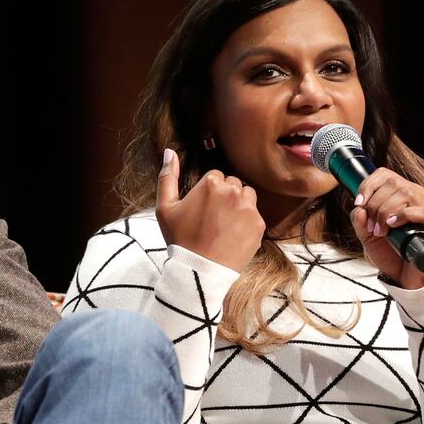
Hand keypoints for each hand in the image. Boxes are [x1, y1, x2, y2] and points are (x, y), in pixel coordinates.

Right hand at [155, 149, 265, 271]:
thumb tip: (169, 151)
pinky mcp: (259, 224)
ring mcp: (248, 207)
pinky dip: (247, 223)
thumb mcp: (165, 208)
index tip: (203, 208)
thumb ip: (167, 177)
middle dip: (225, 196)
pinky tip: (233, 235)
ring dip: (239, 205)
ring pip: (247, 196)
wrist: (199, 271)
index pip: (216, 176)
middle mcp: (233, 191)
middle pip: (233, 184)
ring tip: (225, 224)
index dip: (208, 192)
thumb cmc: (180, 239)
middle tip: (213, 218)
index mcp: (211, 183)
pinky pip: (255, 215)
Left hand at [349, 167, 423, 288]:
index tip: (359, 203)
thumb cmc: (392, 254)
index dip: (369, 185)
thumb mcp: (368, 237)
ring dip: (386, 212)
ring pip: (405, 193)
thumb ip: (360, 223)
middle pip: (393, 183)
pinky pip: (421, 210)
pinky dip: (403, 216)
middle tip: (371, 226)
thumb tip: (358, 209)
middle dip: (375, 204)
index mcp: (402, 193)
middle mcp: (417, 194)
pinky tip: (393, 226)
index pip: (385, 174)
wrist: (407, 277)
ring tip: (381, 232)